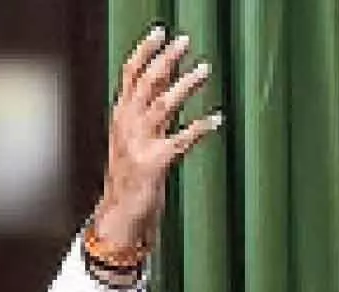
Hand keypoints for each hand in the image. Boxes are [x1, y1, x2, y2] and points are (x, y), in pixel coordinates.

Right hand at [90, 26, 220, 274]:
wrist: (121, 214)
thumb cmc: (131, 176)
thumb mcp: (131, 139)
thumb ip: (144, 113)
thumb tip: (165, 82)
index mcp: (121, 116)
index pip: (130, 74)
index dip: (145, 51)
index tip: (160, 31)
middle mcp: (127, 125)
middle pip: (146, 83)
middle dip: (166, 60)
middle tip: (186, 41)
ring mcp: (139, 143)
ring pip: (161, 105)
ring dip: (184, 85)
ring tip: (205, 70)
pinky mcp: (155, 163)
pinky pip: (181, 140)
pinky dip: (200, 127)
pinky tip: (217, 118)